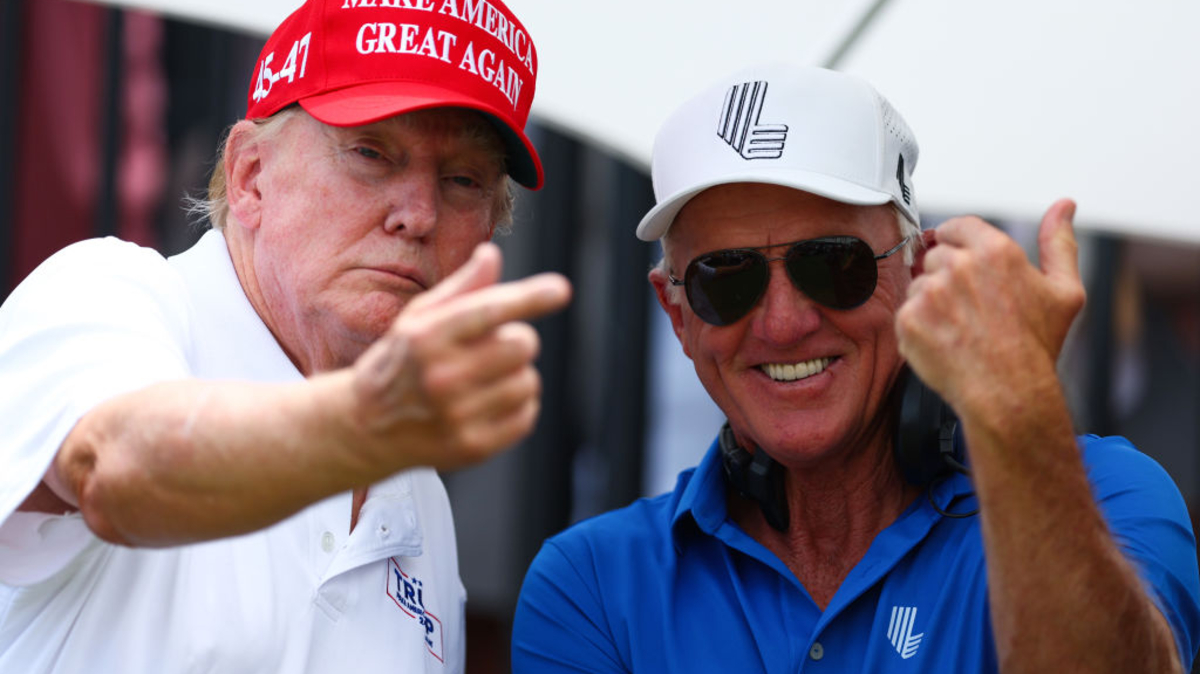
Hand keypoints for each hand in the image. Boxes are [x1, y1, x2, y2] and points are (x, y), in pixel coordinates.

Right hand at [348, 242, 571, 472]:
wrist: (367, 426)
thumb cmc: (400, 361)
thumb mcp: (419, 317)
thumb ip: (461, 288)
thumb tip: (491, 254)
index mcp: (426, 337)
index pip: (488, 310)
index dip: (529, 298)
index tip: (561, 290)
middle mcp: (440, 376)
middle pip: (522, 344)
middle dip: (516, 340)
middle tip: (491, 348)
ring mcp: (457, 415)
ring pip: (529, 381)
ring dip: (517, 375)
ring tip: (484, 379)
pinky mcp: (472, 446)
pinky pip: (528, 414)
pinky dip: (518, 406)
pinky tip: (488, 403)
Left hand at [895, 199, 1084, 412]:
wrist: (1008, 393)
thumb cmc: (1036, 347)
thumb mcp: (1064, 290)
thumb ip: (1059, 242)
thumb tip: (1064, 206)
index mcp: (995, 251)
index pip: (957, 227)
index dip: (958, 243)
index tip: (964, 263)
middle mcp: (959, 266)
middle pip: (937, 256)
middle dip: (948, 277)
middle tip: (971, 309)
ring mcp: (930, 293)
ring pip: (919, 285)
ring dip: (932, 302)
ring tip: (960, 329)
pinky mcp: (909, 319)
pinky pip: (906, 314)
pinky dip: (919, 328)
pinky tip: (945, 343)